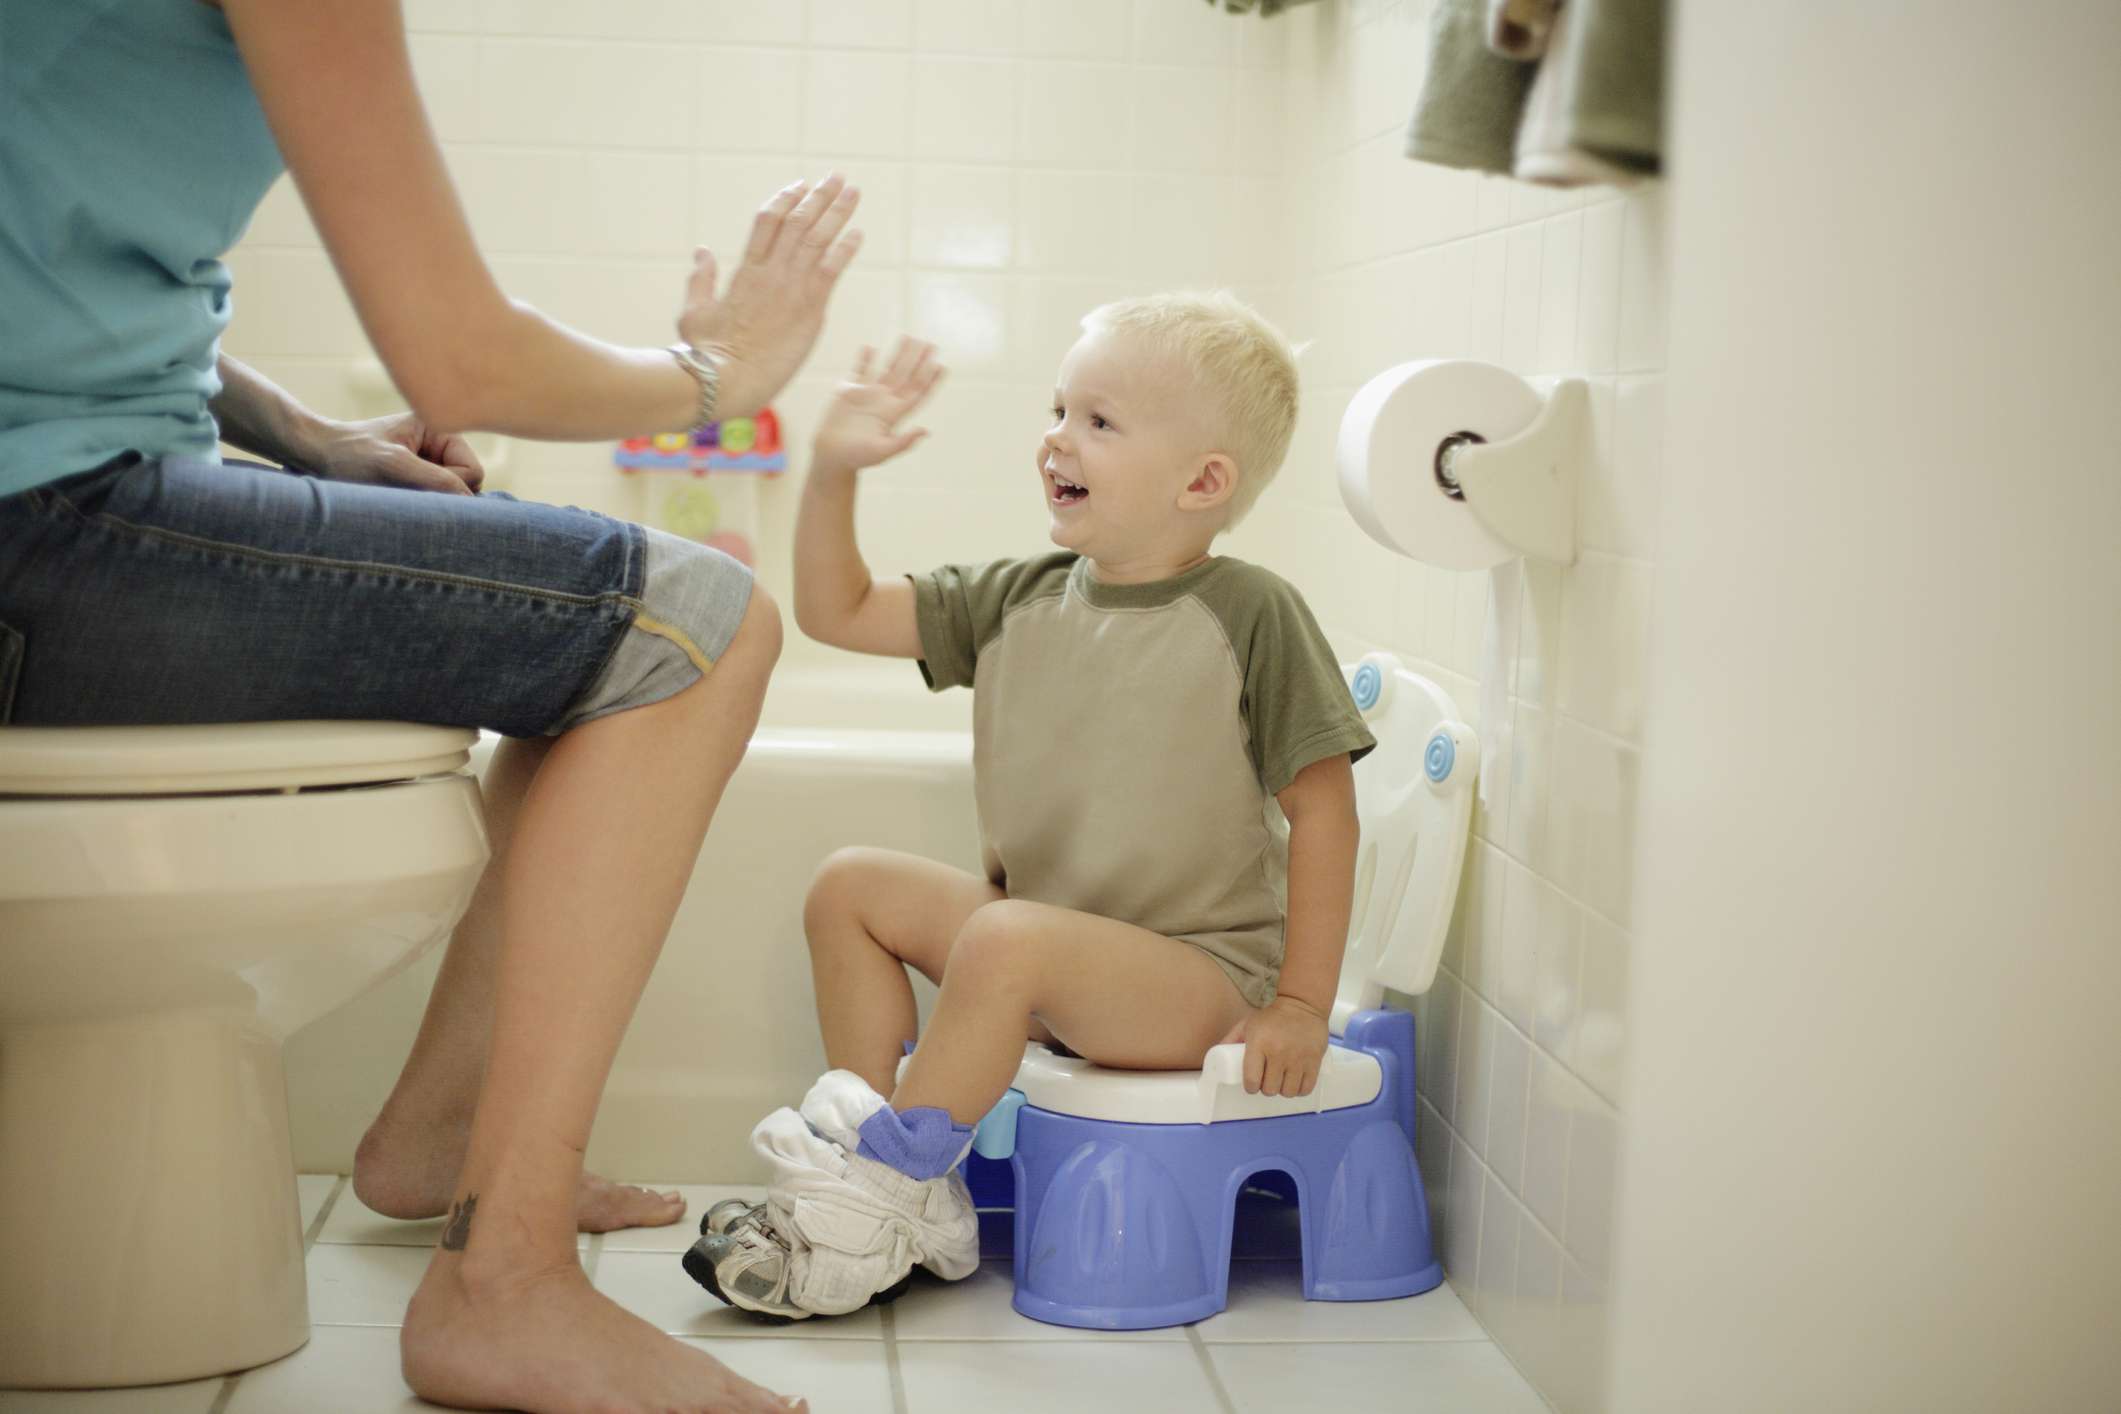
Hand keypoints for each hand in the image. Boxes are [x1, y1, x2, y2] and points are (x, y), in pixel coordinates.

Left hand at [310, 413, 484, 494]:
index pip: (473, 472)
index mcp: (440, 430)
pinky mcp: (414, 479)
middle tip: (402, 488)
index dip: (450, 484)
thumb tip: (471, 501)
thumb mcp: (393, 465)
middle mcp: (439, 446)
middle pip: (465, 485)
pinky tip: (392, 495)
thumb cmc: (348, 455)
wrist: (312, 455)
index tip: (413, 480)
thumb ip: (437, 480)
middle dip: (438, 492)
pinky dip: (416, 503)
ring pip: (449, 496)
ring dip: (426, 500)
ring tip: (394, 491)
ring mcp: (427, 464)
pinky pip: (433, 500)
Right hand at [678, 174, 862, 418]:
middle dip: (820, 197)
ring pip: (818, 238)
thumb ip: (700, 280)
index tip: (801, 186)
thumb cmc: (705, 354)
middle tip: (837, 177)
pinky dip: (846, 249)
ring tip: (853, 191)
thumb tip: (702, 252)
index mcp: (744, 270)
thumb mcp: (693, 312)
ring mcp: (791, 288)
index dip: (786, 199)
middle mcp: (770, 273)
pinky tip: (858, 233)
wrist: (727, 380)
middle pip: (798, 222)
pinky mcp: (810, 309)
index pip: (767, 221)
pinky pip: (832, 270)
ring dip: (838, 212)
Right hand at [813, 339, 944, 473]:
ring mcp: (868, 395)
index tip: (942, 365)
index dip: (931, 380)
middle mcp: (885, 401)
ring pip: (887, 369)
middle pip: (906, 376)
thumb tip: (925, 431)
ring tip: (908, 337)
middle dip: (919, 360)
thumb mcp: (882, 452)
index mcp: (894, 414)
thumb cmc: (856, 457)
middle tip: (930, 344)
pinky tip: (871, 348)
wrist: (831, 454)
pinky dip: (865, 359)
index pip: (917, 392)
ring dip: (898, 354)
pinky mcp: (850, 392)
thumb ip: (903, 442)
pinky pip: (860, 371)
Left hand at [1219, 995, 1329, 1097]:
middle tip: (1267, 1081)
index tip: (1252, 1084)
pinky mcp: (1314, 1060)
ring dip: (1282, 1090)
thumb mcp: (1247, 1024)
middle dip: (1266, 1088)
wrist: (1303, 1004)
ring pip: (1288, 1092)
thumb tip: (1214, 1056)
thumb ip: (1231, 1039)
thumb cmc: (1272, 1017)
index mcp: (1259, 1043)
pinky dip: (1299, 1090)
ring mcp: (1298, 1058)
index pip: (1251, 1080)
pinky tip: (1294, 1083)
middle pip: (1270, 1089)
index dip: (1250, 1087)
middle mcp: (1278, 1052)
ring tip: (1281, 1081)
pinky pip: (1306, 1088)